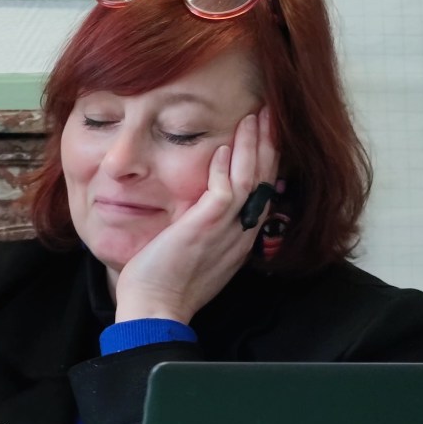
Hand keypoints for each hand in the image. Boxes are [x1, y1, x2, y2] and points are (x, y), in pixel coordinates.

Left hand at [112, 107, 278, 324]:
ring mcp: (226, 230)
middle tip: (268, 113)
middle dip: (268, 143)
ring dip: (254, 144)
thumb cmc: (166, 285)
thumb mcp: (195, 252)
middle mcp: (240, 232)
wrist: (154, 310)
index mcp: (239, 237)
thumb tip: (196, 209)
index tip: (263, 133)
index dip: (265, 160)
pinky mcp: (206, 228)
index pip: (261, 190)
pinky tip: (224, 145)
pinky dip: (227, 166)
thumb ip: (203, 228)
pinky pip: (227, 190)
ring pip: (252, 177)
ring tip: (255, 116)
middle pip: (265, 178)